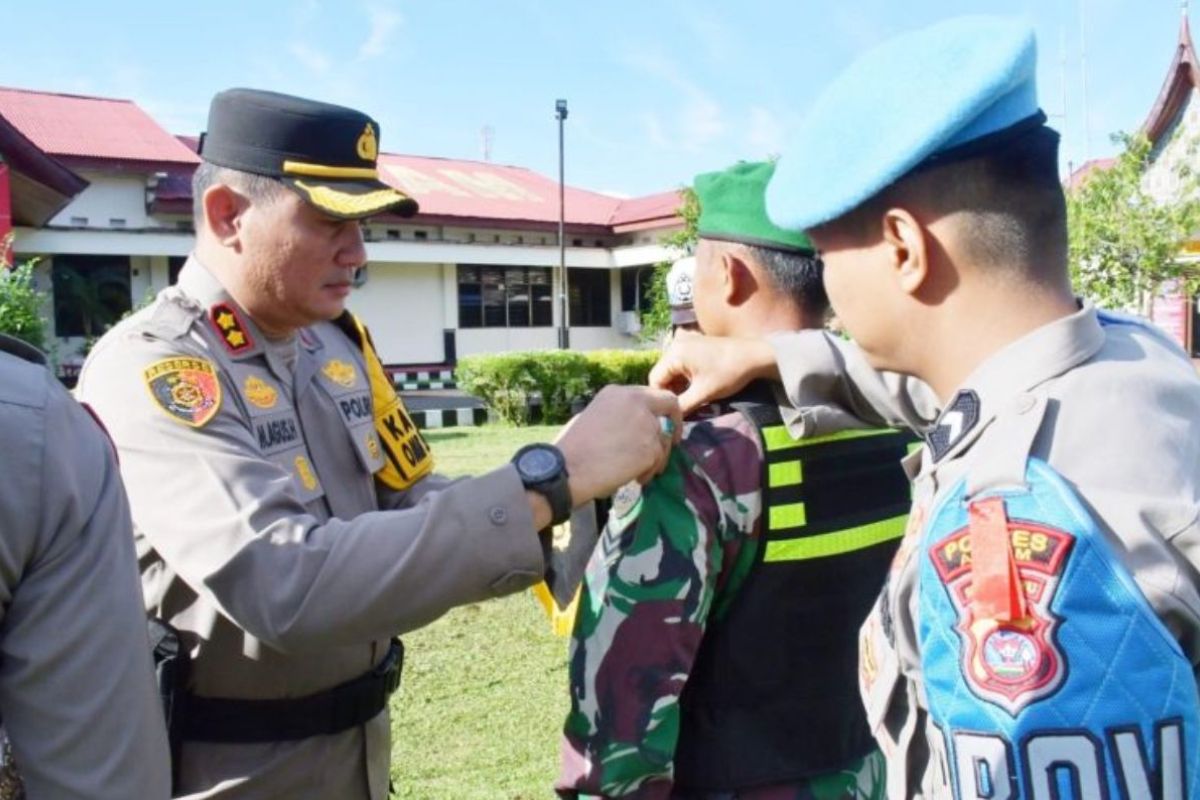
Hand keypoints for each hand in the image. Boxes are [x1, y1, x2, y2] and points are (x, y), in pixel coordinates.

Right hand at [555, 385, 680, 503]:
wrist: (567, 468)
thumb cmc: (571, 447)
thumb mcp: (595, 416)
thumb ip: (619, 415)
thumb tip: (632, 427)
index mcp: (618, 393)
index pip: (653, 394)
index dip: (660, 410)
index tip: (660, 424)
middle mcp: (636, 402)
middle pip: (670, 405)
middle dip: (674, 424)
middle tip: (672, 442)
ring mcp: (646, 424)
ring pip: (665, 440)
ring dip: (657, 457)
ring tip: (639, 471)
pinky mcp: (650, 448)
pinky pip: (658, 461)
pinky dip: (648, 472)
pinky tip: (634, 478)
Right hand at [648, 330, 777, 415]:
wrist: (755, 356)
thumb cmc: (729, 373)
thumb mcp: (703, 394)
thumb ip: (682, 407)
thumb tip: (668, 421)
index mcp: (674, 353)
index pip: (655, 380)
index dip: (663, 399)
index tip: (673, 411)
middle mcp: (675, 343)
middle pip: (663, 373)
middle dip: (671, 391)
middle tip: (683, 406)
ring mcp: (685, 340)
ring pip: (672, 369)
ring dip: (678, 384)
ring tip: (691, 397)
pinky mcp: (694, 342)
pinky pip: (681, 361)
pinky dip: (685, 375)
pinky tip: (696, 384)